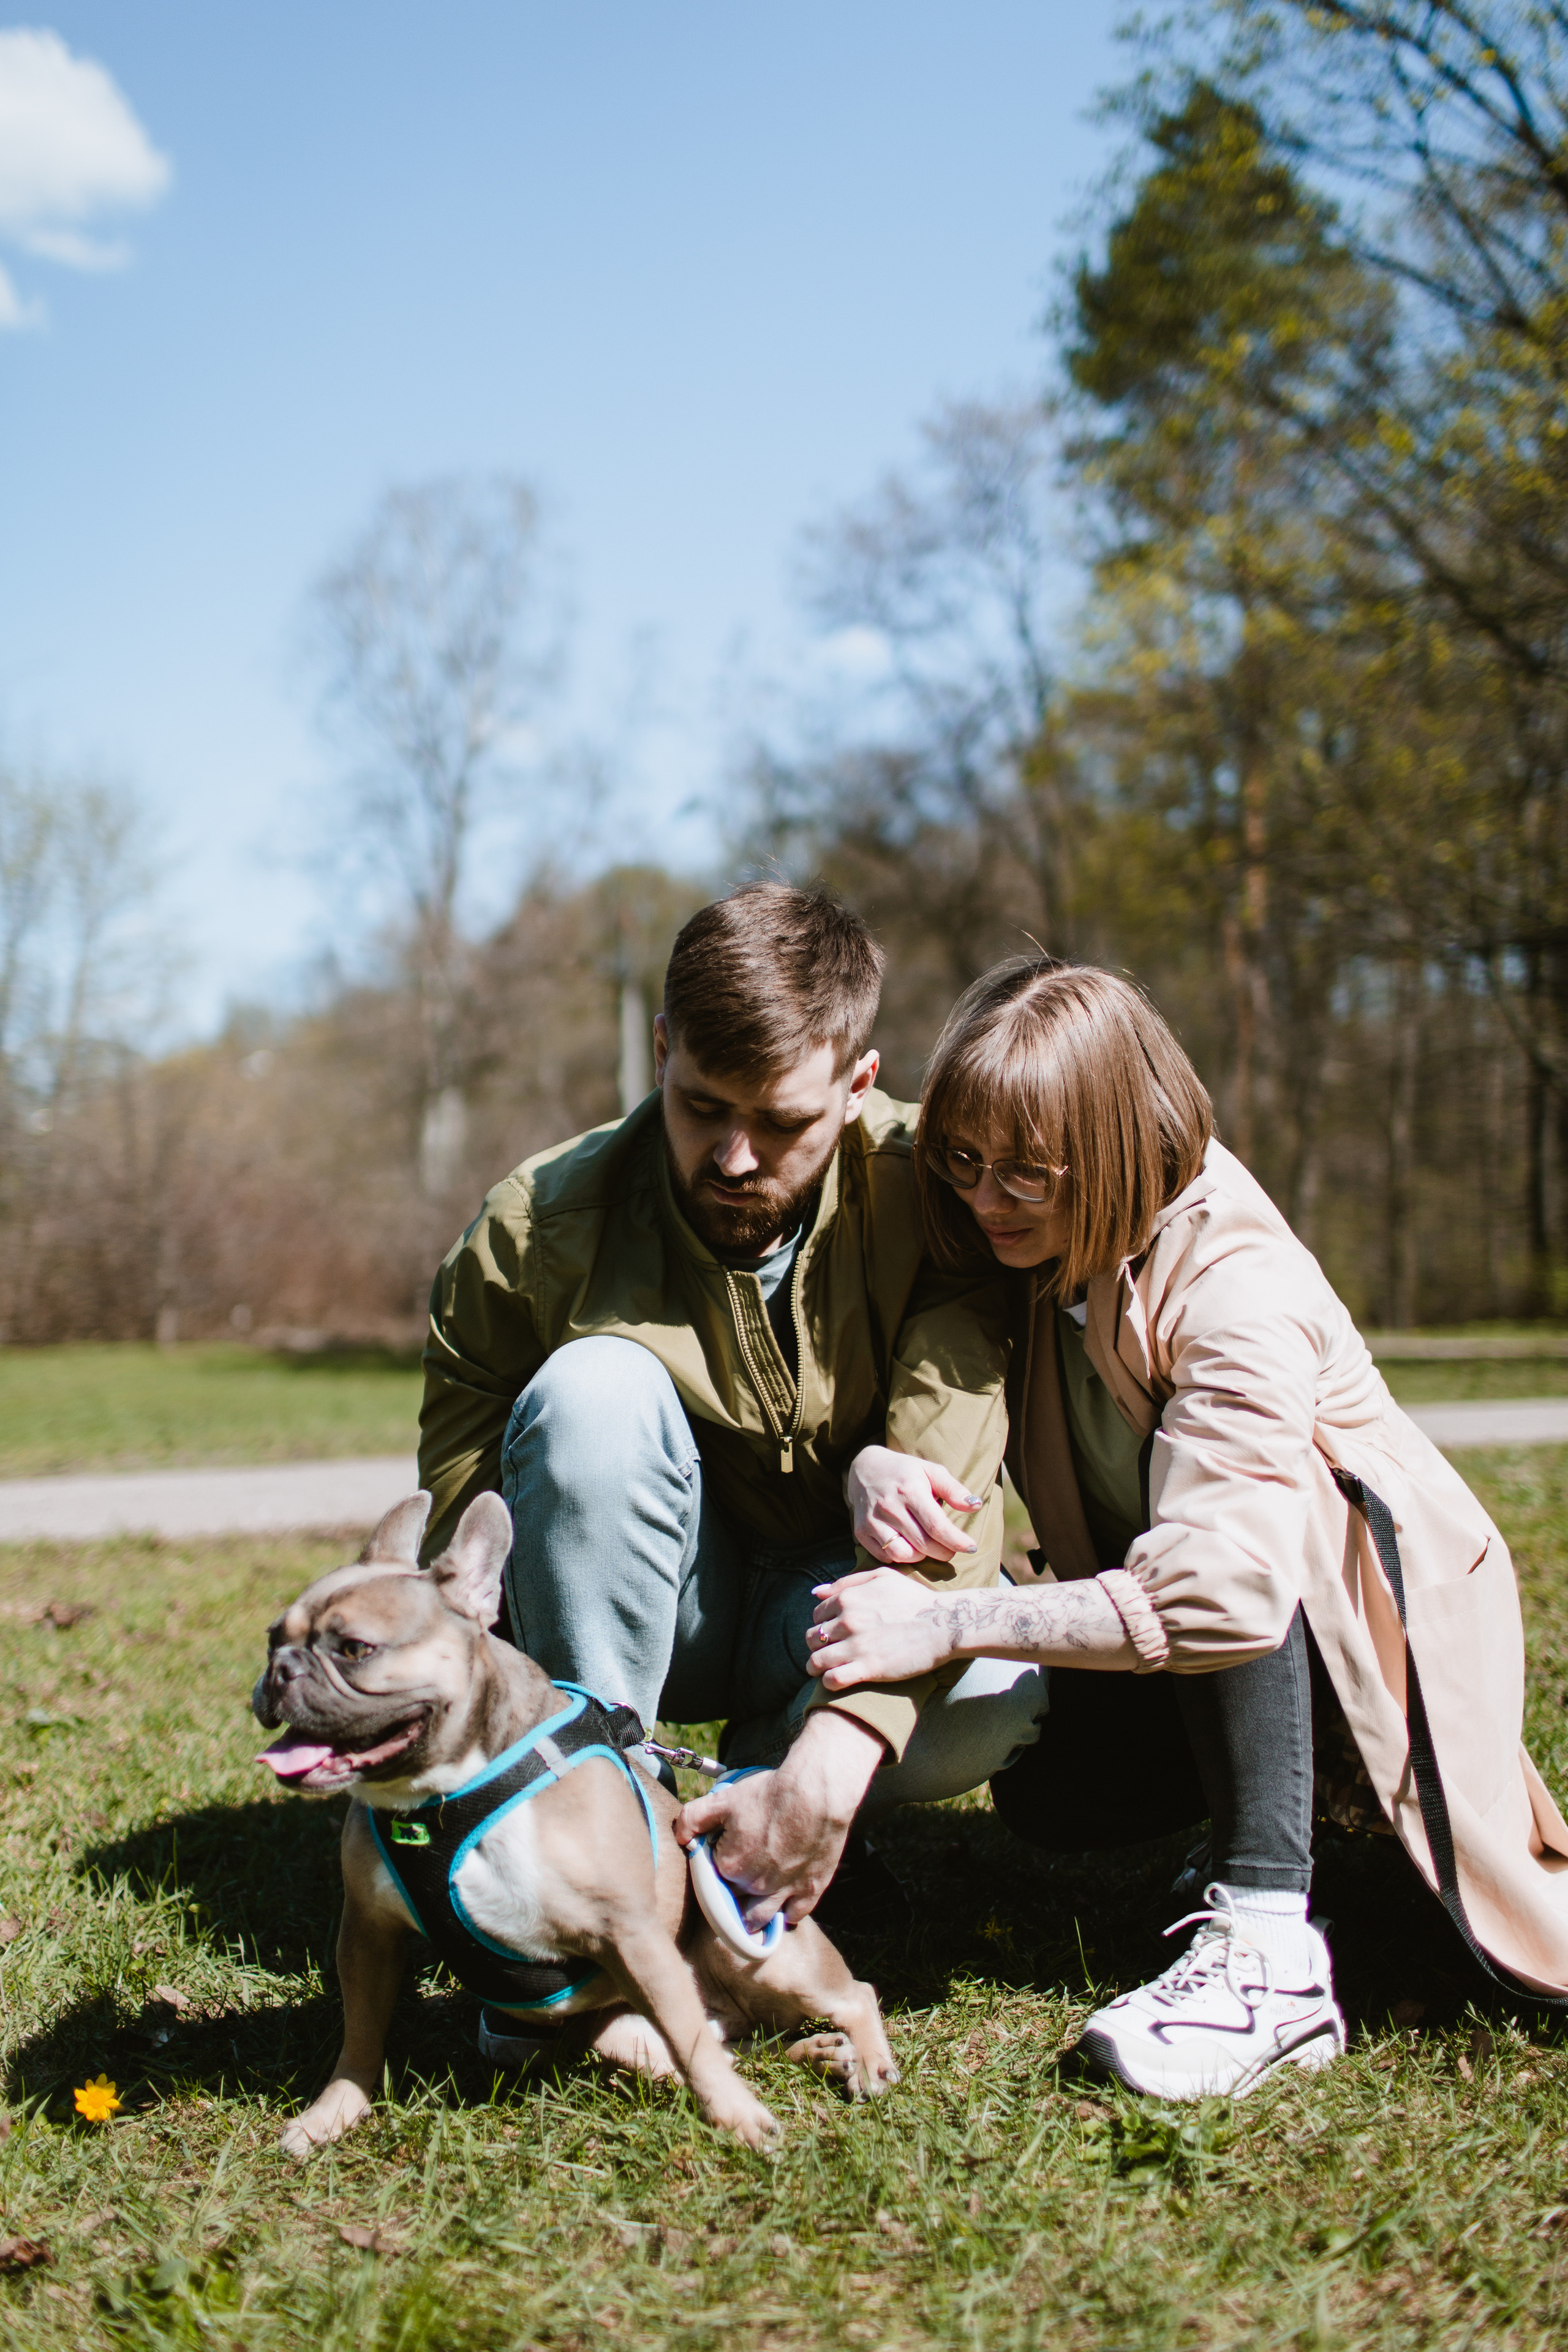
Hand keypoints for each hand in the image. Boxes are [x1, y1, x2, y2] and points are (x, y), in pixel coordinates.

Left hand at [672, 1709, 884, 1927]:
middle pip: (734, 1902)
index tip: (722, 1857)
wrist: (816, 1790)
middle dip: (732, 1895)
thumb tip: (680, 1836)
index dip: (716, 1870)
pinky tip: (783, 1903)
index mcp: (730, 1867)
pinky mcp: (810, 1890)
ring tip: (750, 1909)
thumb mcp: (723, 1800)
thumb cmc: (770, 1793)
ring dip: (752, 1918)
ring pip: (759, 1919)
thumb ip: (693, 1819)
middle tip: (737, 1878)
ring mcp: (784, 1892)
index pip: (712, 1880)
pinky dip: (786, 1913)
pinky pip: (793, 1915)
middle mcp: (755, 1887)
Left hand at [807, 1565, 960, 1687]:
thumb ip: (847, 1582)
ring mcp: (857, 1645)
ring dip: (817, 1666)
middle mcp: (848, 1620)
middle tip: (829, 1651)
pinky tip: (837, 1680)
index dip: (823, 1623)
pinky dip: (829, 1682)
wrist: (943, 1623)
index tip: (833, 1631)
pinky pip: (832, 1680)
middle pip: (812, 1637)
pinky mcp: (869, 1668)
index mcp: (849, 1598)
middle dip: (817, 1645)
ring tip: (826, 1669)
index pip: (816, 1614)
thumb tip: (816, 1591)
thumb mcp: (882, 1578)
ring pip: (816, 1661)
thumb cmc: (914, 1599)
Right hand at [845, 1445, 984, 1564]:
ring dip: (922, 1556)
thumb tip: (975, 1505)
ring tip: (928, 1545)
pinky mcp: (860, 1532)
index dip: (957, 1541)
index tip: (972, 1547)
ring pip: (904, 1555)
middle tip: (951, 1548)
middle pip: (923, 1544)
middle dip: (944, 1552)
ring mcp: (872, 1521)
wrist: (865, 1468)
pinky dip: (901, 1556)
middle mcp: (889, 1507)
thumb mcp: (931, 1471)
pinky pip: (886, 1557)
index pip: (937, 1526)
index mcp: (910, 1490)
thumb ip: (954, 1490)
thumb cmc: (905, 1472)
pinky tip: (908, 1544)